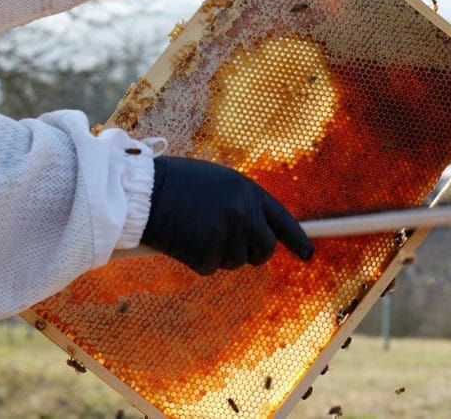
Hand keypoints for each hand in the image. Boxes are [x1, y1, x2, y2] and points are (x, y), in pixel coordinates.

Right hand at [141, 156, 313, 274]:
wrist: (143, 192)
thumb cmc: (176, 183)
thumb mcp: (218, 182)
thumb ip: (241, 202)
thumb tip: (257, 227)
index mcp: (247, 191)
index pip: (281, 219)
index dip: (296, 238)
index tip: (307, 253)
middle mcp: (243, 213)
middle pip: (264, 249)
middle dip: (251, 253)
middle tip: (230, 246)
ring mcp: (226, 234)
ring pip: (235, 261)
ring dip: (218, 255)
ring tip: (196, 231)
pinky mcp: (207, 253)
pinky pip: (209, 267)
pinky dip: (196, 260)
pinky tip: (183, 240)